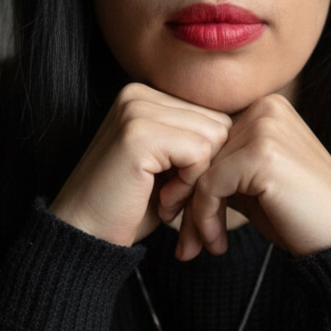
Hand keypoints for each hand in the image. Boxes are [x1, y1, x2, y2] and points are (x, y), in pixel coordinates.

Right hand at [49, 83, 230, 246]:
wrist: (83, 237)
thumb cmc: (127, 206)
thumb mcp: (167, 165)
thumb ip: (195, 141)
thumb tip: (247, 130)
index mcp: (144, 94)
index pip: (210, 116)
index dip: (208, 161)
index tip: (185, 192)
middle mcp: (138, 93)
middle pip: (216, 124)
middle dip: (208, 170)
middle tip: (179, 202)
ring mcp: (136, 110)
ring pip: (213, 138)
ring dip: (199, 180)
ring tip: (169, 202)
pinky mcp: (139, 134)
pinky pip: (200, 153)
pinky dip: (191, 185)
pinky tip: (164, 202)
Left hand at [157, 93, 330, 259]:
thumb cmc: (301, 217)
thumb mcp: (253, 185)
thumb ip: (222, 168)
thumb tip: (172, 174)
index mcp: (265, 108)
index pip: (206, 141)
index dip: (188, 182)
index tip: (181, 220)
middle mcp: (265, 109)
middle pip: (200, 154)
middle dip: (185, 200)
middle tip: (184, 242)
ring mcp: (265, 128)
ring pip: (199, 171)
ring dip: (193, 216)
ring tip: (198, 248)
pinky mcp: (261, 154)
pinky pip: (208, 186)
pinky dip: (205, 219)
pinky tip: (217, 245)